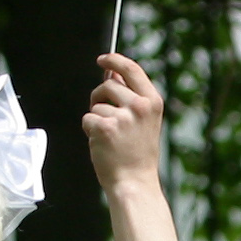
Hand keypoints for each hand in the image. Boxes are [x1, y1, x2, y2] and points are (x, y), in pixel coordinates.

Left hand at [84, 54, 166, 197]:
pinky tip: (102, 143)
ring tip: (109, 135)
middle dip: (99, 96)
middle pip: (108, 85)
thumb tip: (113, 76)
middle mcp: (139, 106)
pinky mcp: (104, 127)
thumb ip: (131, 97)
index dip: (114, 60)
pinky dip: (89, 130)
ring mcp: (122, 116)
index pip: (131, 69)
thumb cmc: (138, 155)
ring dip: (96, 117)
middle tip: (104, 113)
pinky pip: (87, 118)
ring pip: (96, 103)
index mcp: (152, 101)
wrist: (134, 182)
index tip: (103, 59)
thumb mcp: (144, 121)